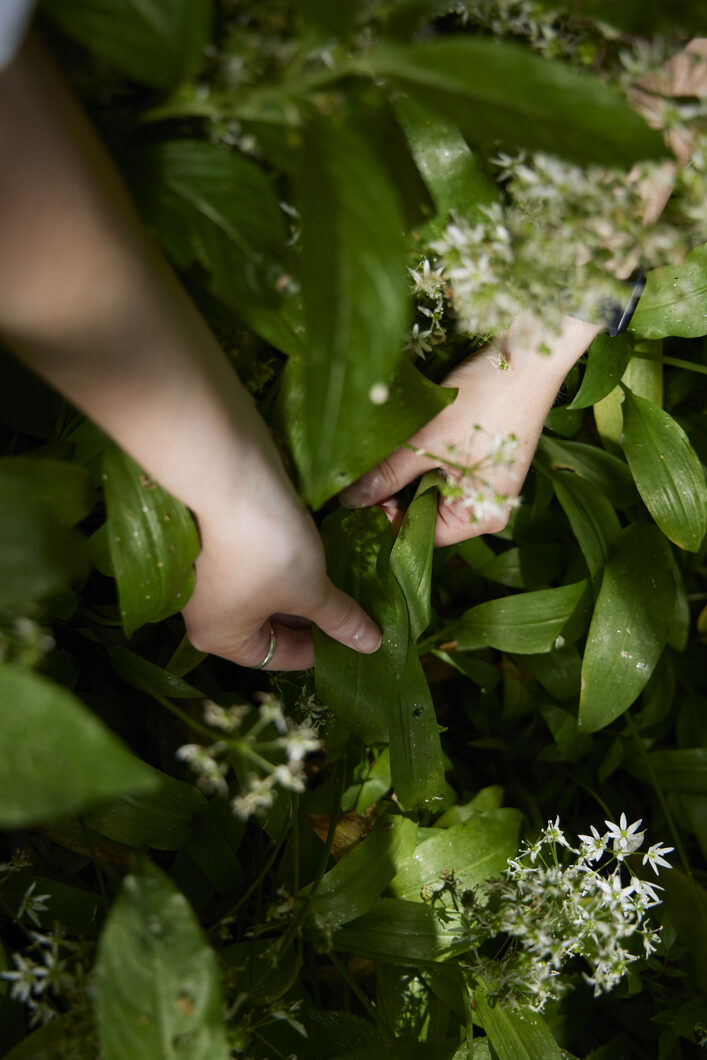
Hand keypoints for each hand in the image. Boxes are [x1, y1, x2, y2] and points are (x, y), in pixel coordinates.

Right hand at [183, 483, 381, 670]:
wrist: (229, 474)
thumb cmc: (268, 547)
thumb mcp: (312, 589)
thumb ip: (340, 620)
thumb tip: (370, 645)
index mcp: (220, 637)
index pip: (278, 657)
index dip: (320, 650)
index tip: (354, 638)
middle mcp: (208, 611)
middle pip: (269, 625)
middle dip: (313, 617)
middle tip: (355, 609)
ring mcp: (209, 574)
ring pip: (266, 592)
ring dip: (303, 588)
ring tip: (343, 581)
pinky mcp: (219, 540)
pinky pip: (259, 565)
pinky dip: (288, 564)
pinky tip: (318, 555)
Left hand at [341, 315, 598, 545]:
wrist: (527, 353)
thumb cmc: (486, 401)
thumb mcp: (428, 442)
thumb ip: (388, 475)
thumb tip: (349, 502)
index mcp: (479, 517)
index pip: (419, 533)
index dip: (384, 519)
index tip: (353, 498)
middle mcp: (483, 507)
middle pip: (423, 512)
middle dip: (391, 493)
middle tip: (355, 473)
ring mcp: (483, 482)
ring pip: (427, 487)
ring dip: (402, 471)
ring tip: (376, 452)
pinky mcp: (479, 457)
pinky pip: (439, 467)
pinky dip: (419, 455)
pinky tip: (402, 438)